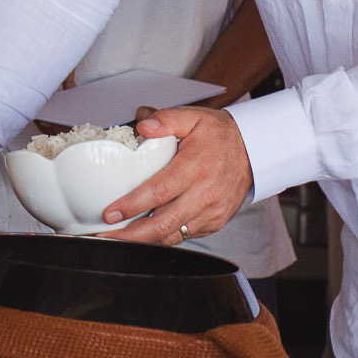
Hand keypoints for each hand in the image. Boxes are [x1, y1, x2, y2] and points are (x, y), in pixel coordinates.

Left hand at [99, 106, 253, 246]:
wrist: (253, 151)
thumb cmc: (219, 135)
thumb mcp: (193, 117)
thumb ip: (166, 119)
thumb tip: (142, 125)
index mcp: (196, 168)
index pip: (159, 192)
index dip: (132, 206)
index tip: (111, 213)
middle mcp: (205, 194)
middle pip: (163, 223)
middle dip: (131, 234)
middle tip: (104, 235)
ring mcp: (211, 212)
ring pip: (173, 235)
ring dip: (144, 240)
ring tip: (118, 238)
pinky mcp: (215, 222)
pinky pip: (185, 236)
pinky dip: (163, 238)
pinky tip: (144, 235)